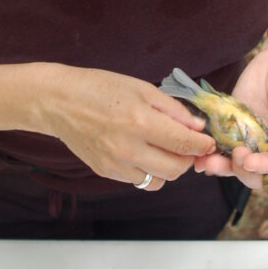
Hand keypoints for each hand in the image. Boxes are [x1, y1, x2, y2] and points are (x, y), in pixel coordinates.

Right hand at [47, 67, 216, 188]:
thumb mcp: (141, 88)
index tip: (208, 141)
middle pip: (176, 169)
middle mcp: (128, 148)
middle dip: (188, 159)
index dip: (203, 145)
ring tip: (164, 149)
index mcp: (140, 122)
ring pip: (159, 180)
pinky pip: (139, 180)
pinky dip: (148, 170)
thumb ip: (173, 109)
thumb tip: (198, 126)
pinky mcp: (106, 172)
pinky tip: (143, 152)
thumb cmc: (99, 88)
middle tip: (187, 145)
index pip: (185, 144)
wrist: (59, 101)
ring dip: (168, 167)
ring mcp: (116, 164)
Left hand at [193, 46, 267, 188]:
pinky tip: (197, 148)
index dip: (264, 167)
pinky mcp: (232, 124)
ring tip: (205, 163)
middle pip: (253, 170)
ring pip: (232, 160)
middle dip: (240, 169)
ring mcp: (249, 137)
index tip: (249, 161)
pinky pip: (220, 140)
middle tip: (232, 156)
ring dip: (219, 165)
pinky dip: (208, 147)